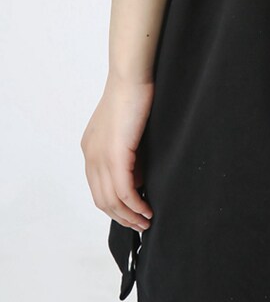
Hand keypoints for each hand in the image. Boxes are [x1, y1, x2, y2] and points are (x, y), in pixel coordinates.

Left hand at [80, 73, 154, 232]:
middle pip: (102, 199)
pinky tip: (146, 209)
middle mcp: (91, 155)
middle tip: (141, 224)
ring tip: (146, 221)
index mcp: (91, 148)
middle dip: (121, 217)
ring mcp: (101, 156)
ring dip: (129, 215)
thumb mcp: (126, 130)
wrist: (131, 77)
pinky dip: (135, 204)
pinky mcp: (116, 154)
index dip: (115, 206)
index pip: (98, 188)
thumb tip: (138, 177)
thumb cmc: (134, 95)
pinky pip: (124, 190)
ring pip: (112, 199)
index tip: (132, 214)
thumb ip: (127, 153)